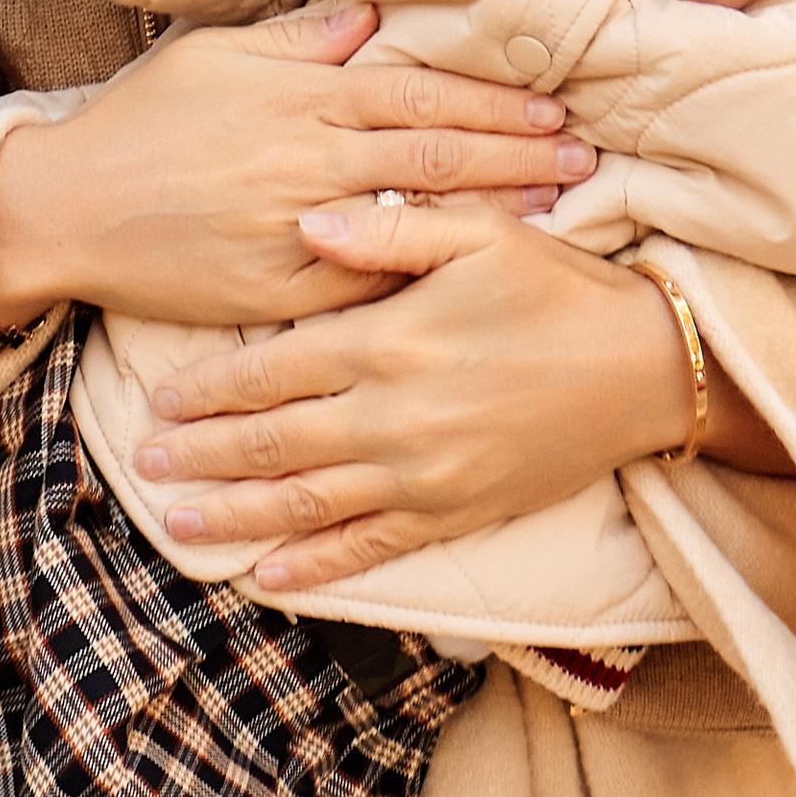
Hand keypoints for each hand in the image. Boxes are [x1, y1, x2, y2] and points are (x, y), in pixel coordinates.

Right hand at [0, 0, 591, 335]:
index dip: (492, 101)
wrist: (68, 207)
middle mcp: (307, 156)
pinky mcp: (279, 286)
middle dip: (519, 155)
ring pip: (416, 217)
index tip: (551, 108)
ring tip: (559, 210)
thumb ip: (299, 40)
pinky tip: (475, 274)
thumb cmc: (141, 124)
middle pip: (437, 153)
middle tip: (584, 158)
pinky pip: (368, 280)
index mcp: (300, 96)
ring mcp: (296, 224)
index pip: (420, 93)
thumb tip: (373, 16)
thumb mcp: (214, 57)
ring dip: (495, 213)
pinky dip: (427, 274)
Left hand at [133, 195, 790, 592]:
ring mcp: (425, 476)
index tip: (163, 399)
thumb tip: (307, 219)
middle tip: (146, 464)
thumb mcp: (482, 233)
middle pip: (275, 443)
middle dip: (204, 457)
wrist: (650, 370)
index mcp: (392, 340)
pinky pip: (371, 549)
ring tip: (180, 524)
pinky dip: (316, 566)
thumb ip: (390, 226)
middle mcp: (397, 418)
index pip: (276, 370)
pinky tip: (268, 576)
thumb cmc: (560, 289)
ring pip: (308, 505)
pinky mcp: (457, 513)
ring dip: (238, 517)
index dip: (212, 388)